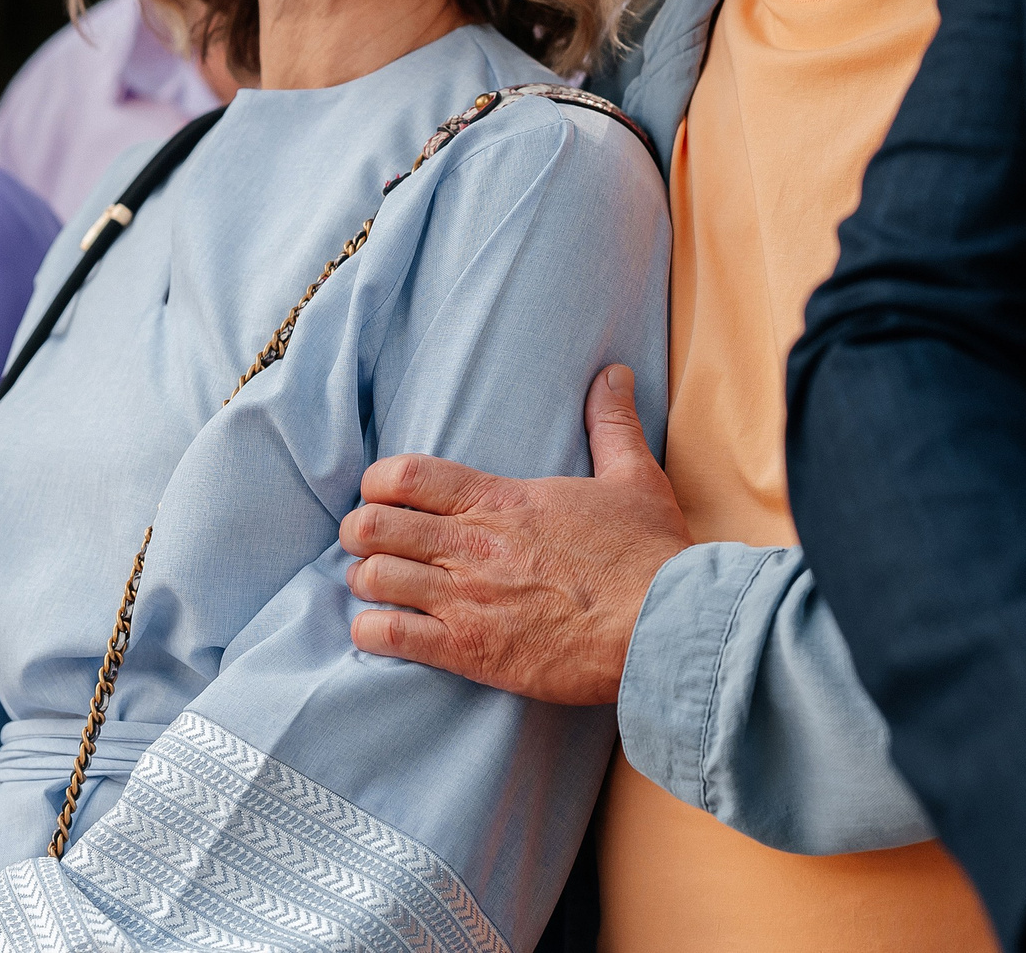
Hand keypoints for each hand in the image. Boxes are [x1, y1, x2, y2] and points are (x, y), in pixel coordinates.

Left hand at [338, 364, 689, 704]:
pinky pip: (390, 636)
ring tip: (375, 584)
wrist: (664, 628)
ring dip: (364, 580)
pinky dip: (372, 631)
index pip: (407, 474)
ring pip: (373, 577)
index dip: (378, 482)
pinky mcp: (470, 651)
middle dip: (361, 531)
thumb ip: (612, 423)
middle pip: (374, 524)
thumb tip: (614, 374)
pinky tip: (381, 629)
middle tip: (370, 541)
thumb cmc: (649, 556)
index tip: (382, 493)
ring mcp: (466, 599)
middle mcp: (473, 545)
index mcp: (501, 500)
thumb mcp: (634, 477)